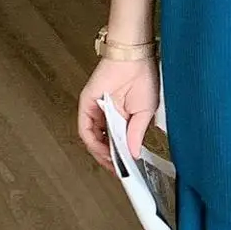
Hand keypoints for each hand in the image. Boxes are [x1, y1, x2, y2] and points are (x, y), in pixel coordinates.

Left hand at [76, 56, 160, 171]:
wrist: (134, 59)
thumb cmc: (144, 78)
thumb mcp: (145, 113)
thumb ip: (136, 134)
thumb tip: (133, 154)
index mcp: (123, 118)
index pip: (117, 142)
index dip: (120, 158)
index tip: (125, 170)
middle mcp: (108, 116)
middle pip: (103, 143)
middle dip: (110, 159)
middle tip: (117, 171)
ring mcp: (96, 111)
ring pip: (93, 139)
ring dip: (100, 154)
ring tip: (111, 164)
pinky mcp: (87, 105)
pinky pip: (85, 128)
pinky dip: (92, 142)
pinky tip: (103, 150)